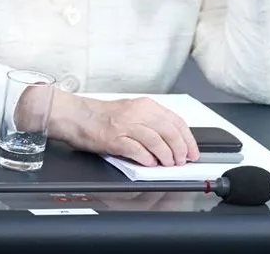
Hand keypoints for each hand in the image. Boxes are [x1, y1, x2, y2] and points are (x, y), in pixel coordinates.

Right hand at [48, 94, 199, 166]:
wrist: (77, 116)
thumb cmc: (103, 116)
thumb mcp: (133, 112)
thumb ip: (152, 123)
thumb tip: (172, 141)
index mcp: (146, 106)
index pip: (176, 121)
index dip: (188, 139)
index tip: (192, 151)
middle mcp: (138, 113)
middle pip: (169, 132)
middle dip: (180, 150)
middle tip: (182, 161)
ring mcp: (126, 125)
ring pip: (156, 141)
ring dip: (166, 156)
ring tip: (168, 164)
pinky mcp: (114, 139)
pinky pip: (137, 150)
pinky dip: (147, 159)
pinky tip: (149, 164)